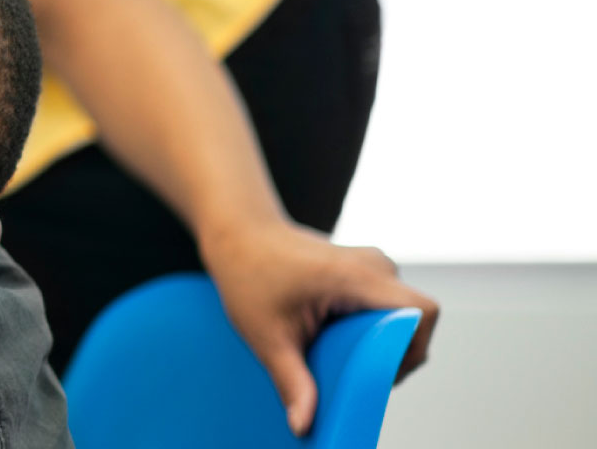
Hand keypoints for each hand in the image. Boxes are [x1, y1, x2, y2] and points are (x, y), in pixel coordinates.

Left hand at [200, 220, 439, 434]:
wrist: (237, 233)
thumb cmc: (248, 275)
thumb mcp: (266, 336)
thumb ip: (291, 381)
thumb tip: (303, 427)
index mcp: (358, 276)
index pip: (422, 313)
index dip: (413, 351)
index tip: (377, 371)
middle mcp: (376, 266)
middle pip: (413, 323)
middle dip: (389, 354)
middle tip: (348, 370)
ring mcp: (373, 266)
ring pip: (399, 317)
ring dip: (376, 342)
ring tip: (333, 351)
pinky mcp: (365, 271)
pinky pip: (384, 308)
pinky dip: (366, 329)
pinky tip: (331, 339)